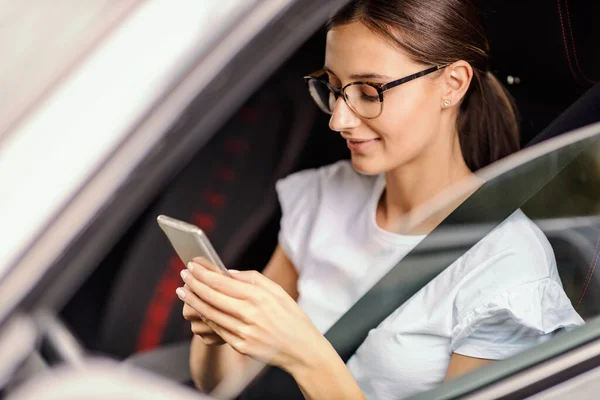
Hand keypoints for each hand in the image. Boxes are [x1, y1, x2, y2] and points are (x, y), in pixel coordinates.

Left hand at [176, 258, 329, 371]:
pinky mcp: (242, 346)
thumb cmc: (291, 317)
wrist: (302, 349)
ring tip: (184, 291)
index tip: (193, 266)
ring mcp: (245, 332)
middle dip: (194, 284)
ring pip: (211, 314)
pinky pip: (218, 330)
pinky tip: (199, 309)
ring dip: (194, 301)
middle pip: (212, 297)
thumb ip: (254, 279)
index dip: (204, 273)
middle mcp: (251, 315)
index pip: (223, 283)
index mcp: (260, 297)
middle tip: (183, 275)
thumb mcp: (278, 291)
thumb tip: (229, 273)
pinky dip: (206, 318)